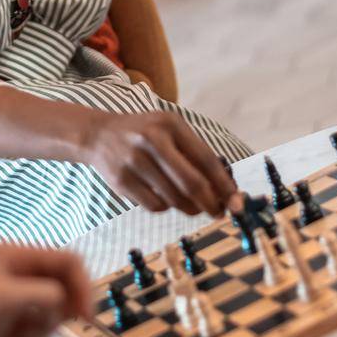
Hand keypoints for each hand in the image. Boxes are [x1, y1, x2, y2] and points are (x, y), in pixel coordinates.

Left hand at [0, 244, 92, 336]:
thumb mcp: (7, 298)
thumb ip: (44, 293)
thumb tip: (63, 300)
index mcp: (16, 253)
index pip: (67, 260)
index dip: (83, 284)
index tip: (87, 315)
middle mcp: (20, 268)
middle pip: (64, 284)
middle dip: (60, 308)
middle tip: (51, 326)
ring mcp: (19, 292)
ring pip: (56, 307)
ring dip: (44, 324)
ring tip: (19, 333)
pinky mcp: (16, 315)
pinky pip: (43, 323)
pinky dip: (33, 335)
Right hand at [78, 111, 234, 215]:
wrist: (99, 134)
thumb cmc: (145, 134)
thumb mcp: (170, 130)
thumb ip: (195, 153)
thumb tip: (224, 189)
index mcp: (170, 124)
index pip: (206, 159)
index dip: (224, 185)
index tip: (237, 202)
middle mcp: (151, 140)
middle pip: (191, 183)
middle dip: (211, 203)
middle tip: (220, 213)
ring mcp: (134, 161)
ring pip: (174, 198)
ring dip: (190, 208)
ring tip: (195, 207)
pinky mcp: (121, 180)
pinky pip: (155, 205)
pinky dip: (166, 207)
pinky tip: (166, 199)